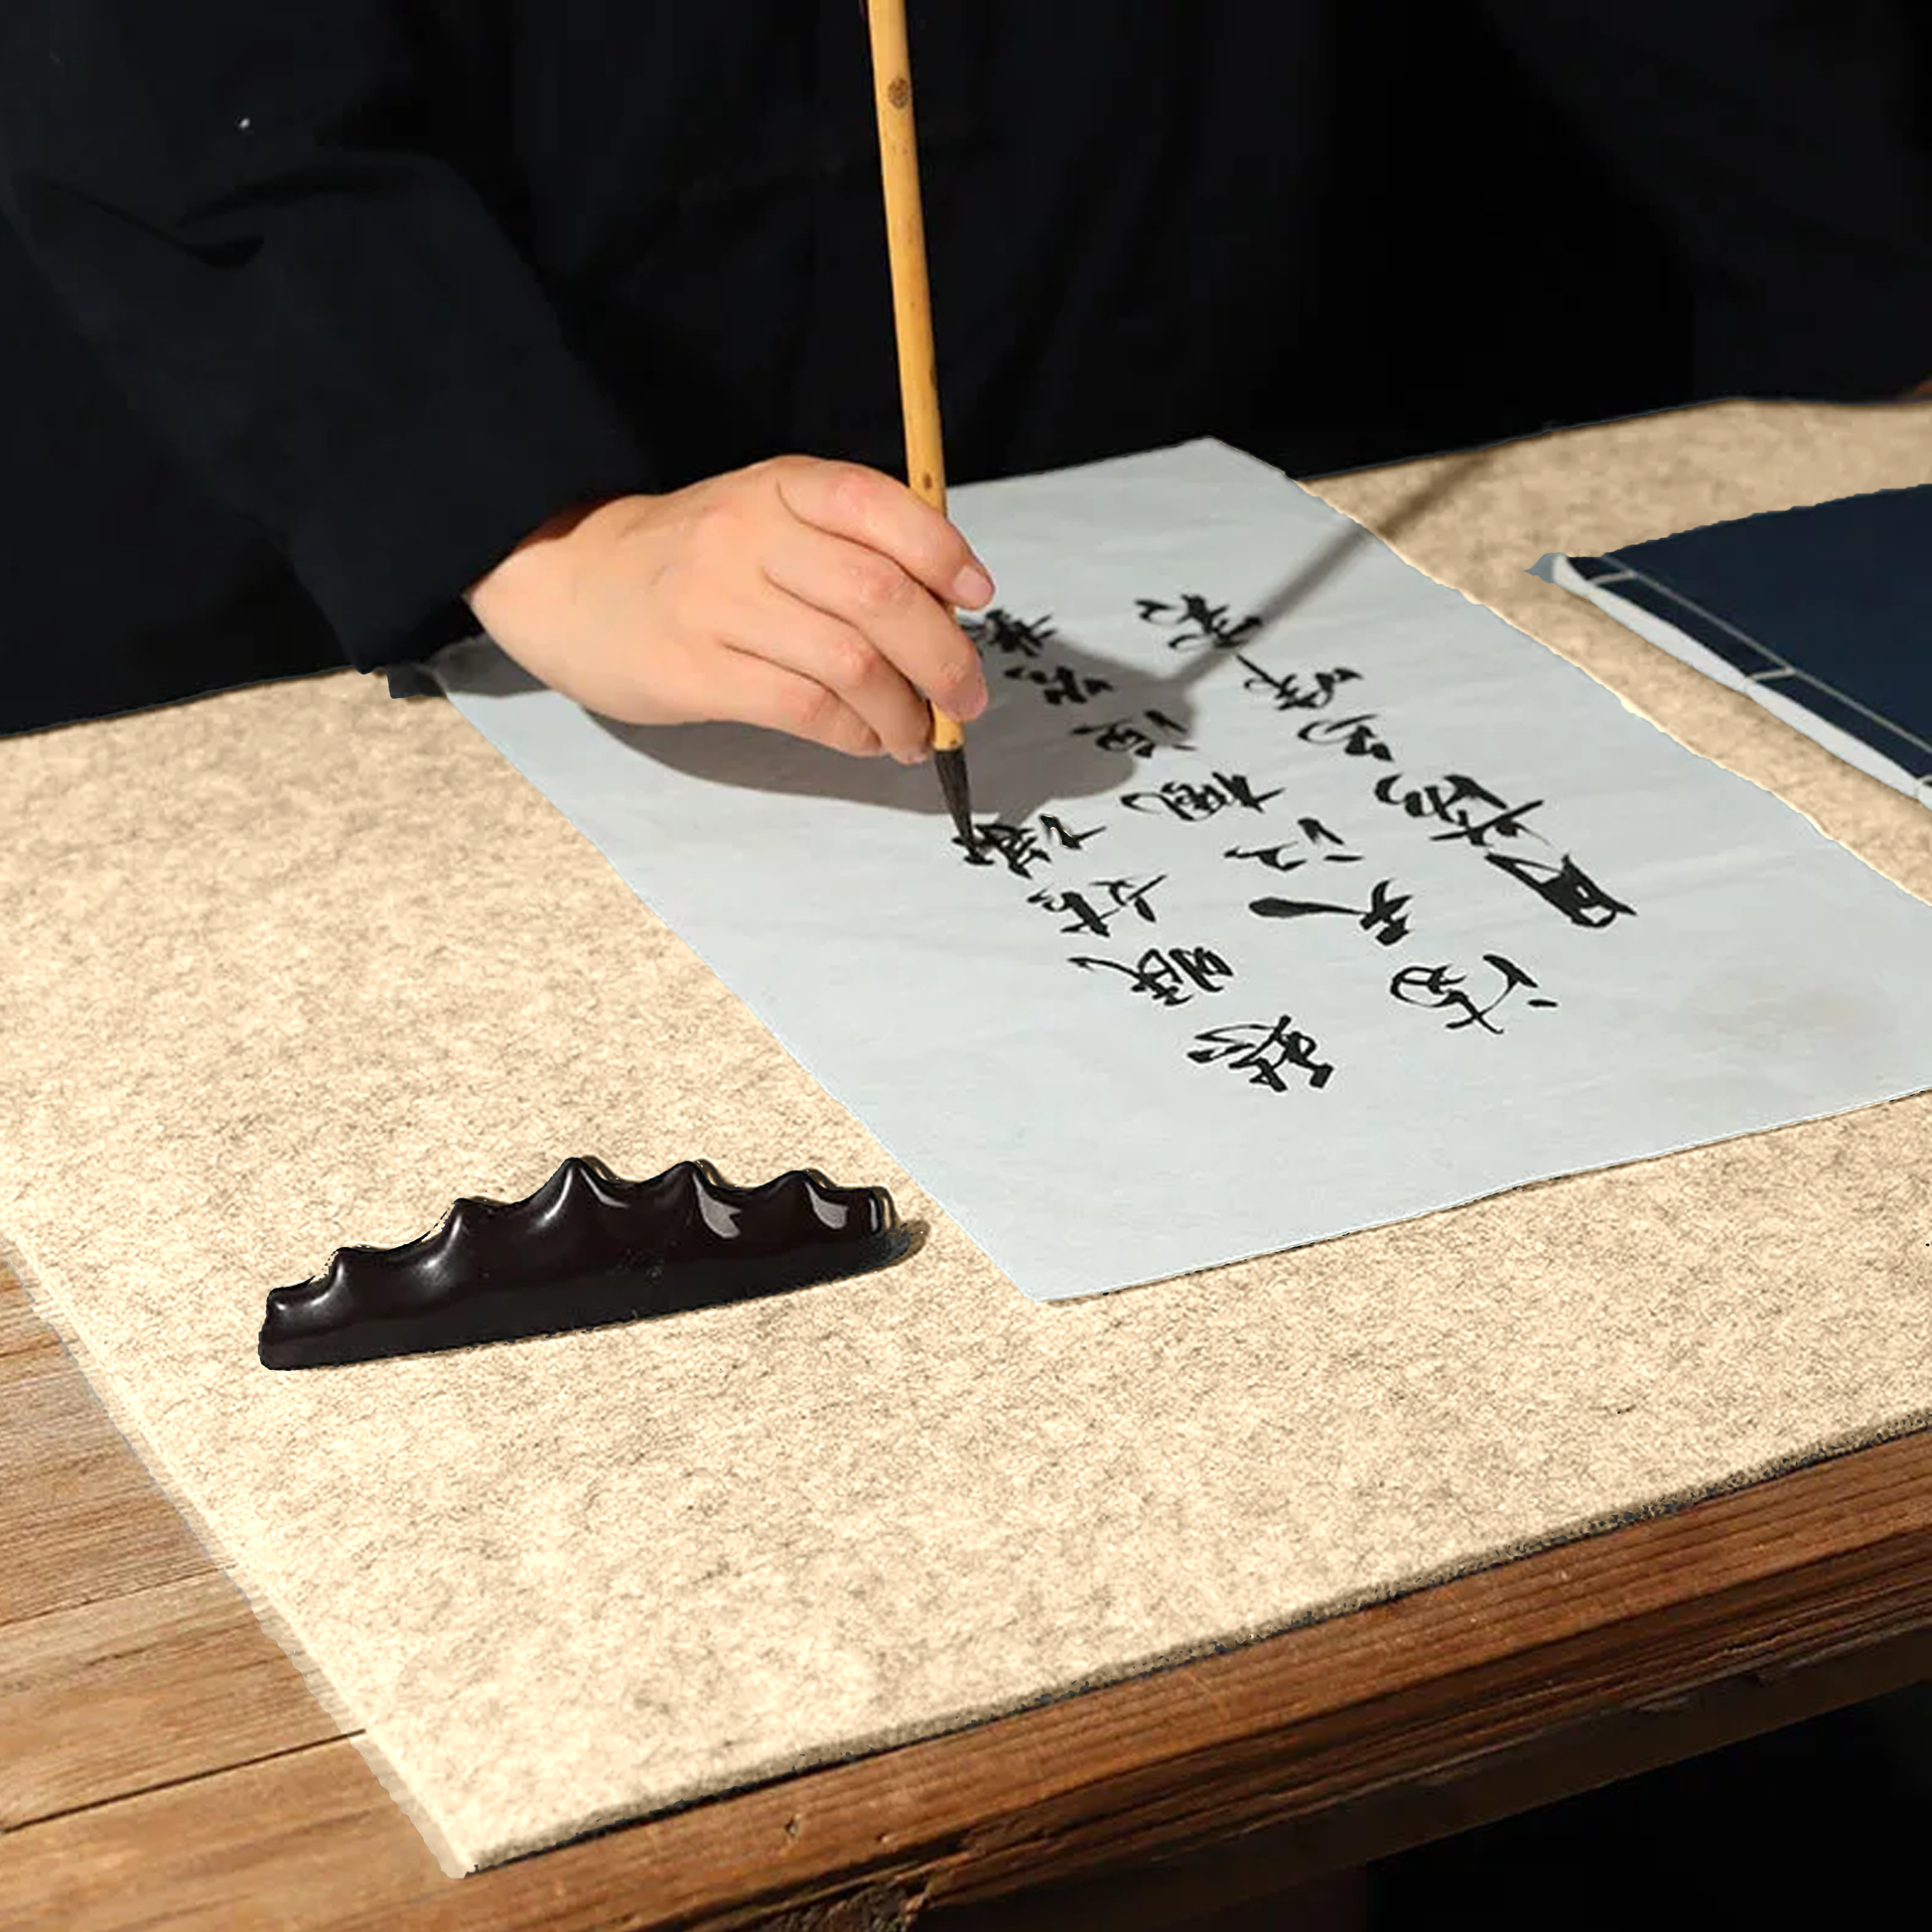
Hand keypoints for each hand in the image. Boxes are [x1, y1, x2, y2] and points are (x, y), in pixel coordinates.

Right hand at [463, 456, 993, 761]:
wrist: (570, 583)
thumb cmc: (696, 559)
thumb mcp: (764, 516)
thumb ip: (845, 548)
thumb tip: (948, 619)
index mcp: (779, 485)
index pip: (878, 505)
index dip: (943, 553)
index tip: (978, 596)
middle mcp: (749, 534)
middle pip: (880, 597)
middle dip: (944, 658)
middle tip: (968, 699)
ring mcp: (718, 603)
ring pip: (851, 663)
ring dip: (906, 712)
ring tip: (920, 734)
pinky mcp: (697, 671)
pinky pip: (805, 710)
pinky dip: (857, 735)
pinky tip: (869, 741)